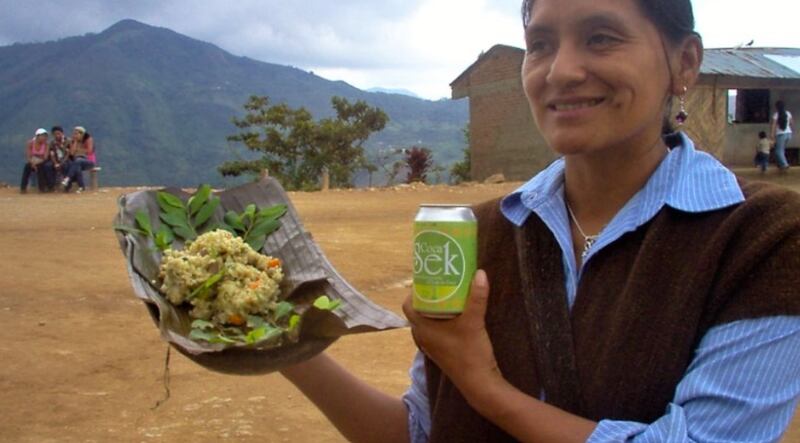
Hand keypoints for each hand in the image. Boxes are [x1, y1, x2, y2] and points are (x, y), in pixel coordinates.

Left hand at [402, 270, 501, 391]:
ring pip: (426, 322)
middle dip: (427, 297)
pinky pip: (434, 331)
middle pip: (418, 312)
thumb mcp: (474, 321)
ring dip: (434, 309)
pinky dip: (441, 321)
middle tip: (440, 283)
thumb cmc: (470, 352)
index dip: (414, 291)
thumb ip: (477, 297)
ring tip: (448, 296)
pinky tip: (455, 315)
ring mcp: (431, 347)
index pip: (408, 305)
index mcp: (422, 329)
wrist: (478, 383)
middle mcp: (422, 337)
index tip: (426, 280)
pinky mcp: (441, 352)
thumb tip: (479, 272)